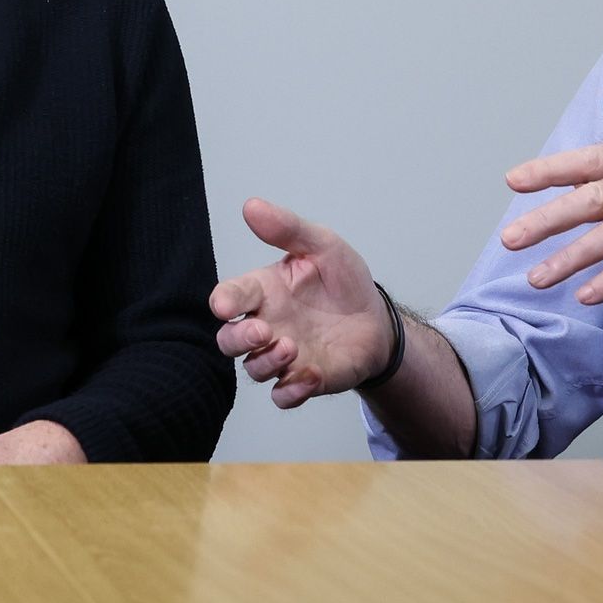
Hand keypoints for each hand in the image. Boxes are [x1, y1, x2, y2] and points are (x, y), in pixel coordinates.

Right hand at [208, 197, 394, 408]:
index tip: (225, 306)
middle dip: (238, 338)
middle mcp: (266, 324)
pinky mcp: (304, 380)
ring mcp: (283, 356)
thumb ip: (288, 228)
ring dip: (266, 362)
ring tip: (291, 347)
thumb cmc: (344, 282)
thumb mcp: (322, 245)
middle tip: (262, 331)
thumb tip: (252, 206)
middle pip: (228, 340)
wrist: (378, 321)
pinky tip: (312, 374)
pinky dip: (291, 391)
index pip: (230, 296)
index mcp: (264, 290)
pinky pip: (283, 396)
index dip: (223, 301)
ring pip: (253, 369)